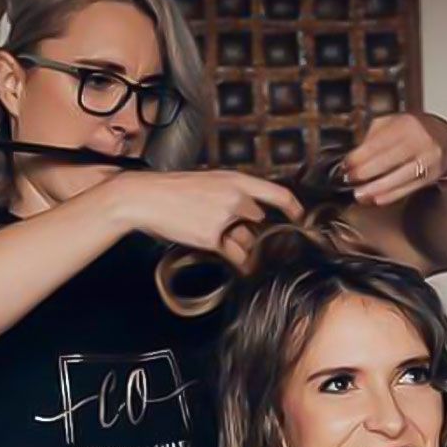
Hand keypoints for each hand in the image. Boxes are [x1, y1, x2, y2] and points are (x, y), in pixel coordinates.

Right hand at [107, 169, 303, 271]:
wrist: (144, 196)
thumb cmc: (173, 190)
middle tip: (251, 241)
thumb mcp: (208, 183)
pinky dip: (239, 262)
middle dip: (254, 232)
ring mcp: (225, 217)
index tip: (301, 219)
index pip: (277, 193)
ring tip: (233, 250)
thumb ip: (231, 197)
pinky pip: (234, 255)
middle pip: (259, 221)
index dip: (294, 208)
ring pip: (247, 240)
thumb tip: (248, 219)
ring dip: (244, 248)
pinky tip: (240, 267)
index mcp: (236, 179)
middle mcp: (235, 197)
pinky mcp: (212, 237)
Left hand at [342, 112, 446, 206]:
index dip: (360, 156)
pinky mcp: (431, 176)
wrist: (444, 139)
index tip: (346, 164)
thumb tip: (353, 155)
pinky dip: (391, 195)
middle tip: (349, 179)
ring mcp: (428, 160)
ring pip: (399, 177)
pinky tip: (377, 198)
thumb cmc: (413, 131)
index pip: (379, 142)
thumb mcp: (393, 123)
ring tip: (360, 194)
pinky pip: (408, 188)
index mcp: (407, 124)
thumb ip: (373, 135)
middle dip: (365, 172)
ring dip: (376, 188)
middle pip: (389, 160)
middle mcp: (420, 141)